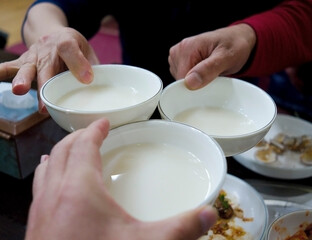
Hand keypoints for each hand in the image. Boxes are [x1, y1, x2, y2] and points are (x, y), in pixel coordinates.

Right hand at [0, 27, 98, 112]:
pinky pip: (8, 68)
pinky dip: (2, 75)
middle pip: (46, 65)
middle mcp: (47, 48)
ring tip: (20, 90)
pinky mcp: (22, 62)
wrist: (54, 35)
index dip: (78, 63)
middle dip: (45, 83)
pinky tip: (0, 83)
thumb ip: (93, 67)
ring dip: (22, 79)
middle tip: (46, 102)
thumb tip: (102, 88)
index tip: (87, 80)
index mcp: (66, 42)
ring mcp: (33, 55)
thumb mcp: (87, 51)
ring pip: (27, 67)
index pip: (70, 49)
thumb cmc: (74, 47)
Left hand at [26, 118, 216, 239]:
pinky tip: (57, 185)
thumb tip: (208, 215)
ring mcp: (41, 210)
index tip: (104, 122)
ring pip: (47, 168)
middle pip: (63, 151)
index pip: (84, 145)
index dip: (95, 130)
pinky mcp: (36, 226)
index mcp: (79, 189)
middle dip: (78, 137)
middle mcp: (54, 194)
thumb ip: (180, 229)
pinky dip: (49, 175)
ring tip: (72, 151)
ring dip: (61, 154)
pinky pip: (40, 188)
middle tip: (93, 133)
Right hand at [168, 24, 255, 89]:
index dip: (195, 86)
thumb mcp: (226, 57)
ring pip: (181, 81)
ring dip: (196, 81)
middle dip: (196, 83)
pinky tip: (204, 71)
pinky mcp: (180, 61)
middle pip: (180, 81)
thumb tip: (190, 82)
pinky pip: (183, 78)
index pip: (182, 79)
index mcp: (187, 47)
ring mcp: (178, 56)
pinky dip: (194, 79)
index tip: (210, 81)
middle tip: (212, 73)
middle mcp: (179, 50)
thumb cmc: (234, 46)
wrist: (238, 40)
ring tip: (209, 70)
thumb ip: (208, 69)